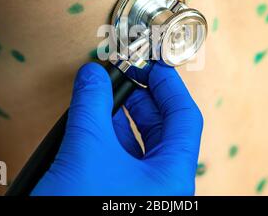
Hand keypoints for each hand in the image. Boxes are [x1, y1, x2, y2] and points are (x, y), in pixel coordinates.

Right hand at [32, 62, 202, 195]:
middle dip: (144, 100)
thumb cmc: (83, 208)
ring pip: (142, 147)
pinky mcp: (121, 199)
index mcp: (173, 176)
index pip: (184, 118)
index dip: (170, 87)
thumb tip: (93, 74)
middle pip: (164, 131)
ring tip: (108, 96)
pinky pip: (124, 162)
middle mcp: (164, 187)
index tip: (155, 66)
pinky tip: (95, 125)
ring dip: (125, 119)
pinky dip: (111, 139)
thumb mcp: (87, 151)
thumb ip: (92, 105)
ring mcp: (143, 195)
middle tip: (128, 76)